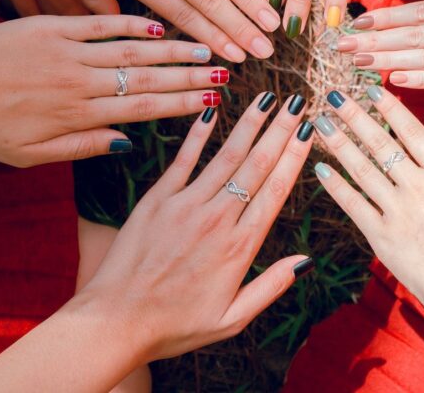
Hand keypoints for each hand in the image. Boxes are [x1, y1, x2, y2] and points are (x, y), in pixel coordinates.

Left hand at [0, 14, 228, 166]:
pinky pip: (99, 23)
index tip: (212, 102)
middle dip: (190, 76)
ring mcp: (69, 50)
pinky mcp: (53, 27)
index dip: (182, 104)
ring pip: (131, 50)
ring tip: (205, 48)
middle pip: (147, 77)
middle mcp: (81, 81)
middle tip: (224, 72)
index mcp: (78, 113)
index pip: (143, 107)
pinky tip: (158, 25)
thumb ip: (81, 147)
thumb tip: (126, 142)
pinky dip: (130, 24)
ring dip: (171, 49)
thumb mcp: (29, 155)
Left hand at [77, 92, 311, 362]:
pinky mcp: (158, 199)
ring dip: (249, 124)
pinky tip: (214, 111)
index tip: (309, 131)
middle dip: (280, 130)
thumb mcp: (232, 318)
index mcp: (239, 247)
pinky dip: (199, 134)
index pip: (275, 190)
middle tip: (297, 102)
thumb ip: (271, 286)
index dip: (295, 157)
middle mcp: (217, 219)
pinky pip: (184, 159)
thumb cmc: (175, 324)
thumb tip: (306, 261)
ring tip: (268, 99)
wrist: (115, 322)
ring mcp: (186, 205)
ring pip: (226, 156)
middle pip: (257, 165)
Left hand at [311, 87, 423, 321]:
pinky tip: (321, 169)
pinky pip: (354, 205)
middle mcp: (418, 186)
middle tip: (335, 95)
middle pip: (380, 143)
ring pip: (362, 168)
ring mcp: (397, 210)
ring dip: (339, 143)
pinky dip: (336, 187)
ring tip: (321, 122)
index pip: (412, 131)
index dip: (390, 108)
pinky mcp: (382, 236)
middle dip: (356, 116)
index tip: (372, 89)